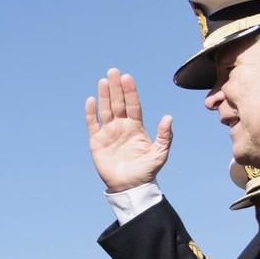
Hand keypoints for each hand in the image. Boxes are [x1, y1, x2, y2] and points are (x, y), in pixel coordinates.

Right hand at [85, 69, 172, 191]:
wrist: (130, 187)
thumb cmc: (146, 171)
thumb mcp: (160, 153)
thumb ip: (165, 136)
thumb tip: (168, 117)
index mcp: (136, 127)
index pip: (133, 104)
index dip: (130, 91)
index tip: (128, 78)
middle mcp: (121, 126)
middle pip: (118, 102)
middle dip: (116, 87)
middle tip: (113, 71)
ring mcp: (109, 132)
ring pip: (105, 109)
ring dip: (104, 95)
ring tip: (103, 80)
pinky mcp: (97, 141)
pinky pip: (92, 124)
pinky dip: (91, 112)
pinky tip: (91, 100)